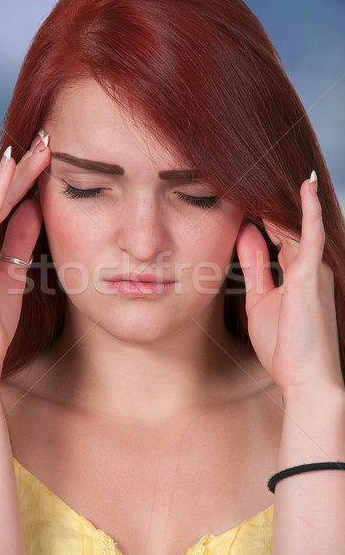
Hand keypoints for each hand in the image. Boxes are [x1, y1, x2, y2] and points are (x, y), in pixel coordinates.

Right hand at [0, 132, 49, 373]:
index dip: (23, 179)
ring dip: (19, 172)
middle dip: (24, 167)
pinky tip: (16, 166)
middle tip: (48, 140)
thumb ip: (20, 238)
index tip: (46, 157)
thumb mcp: (12, 272)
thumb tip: (36, 207)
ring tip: (45, 147)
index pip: (1, 203)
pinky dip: (2, 190)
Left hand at [236, 173, 342, 395]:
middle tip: (244, 177)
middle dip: (266, 203)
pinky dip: (307, 211)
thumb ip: (254, 267)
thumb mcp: (260, 301)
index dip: (261, 215)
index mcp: (298, 272)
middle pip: (285, 226)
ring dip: (279, 202)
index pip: (278, 235)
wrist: (305, 380)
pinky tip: (304, 186)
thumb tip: (244, 235)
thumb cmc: (285, 346)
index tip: (239, 196)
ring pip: (294, 226)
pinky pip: (309, 237)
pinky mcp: (312, 276)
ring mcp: (314, 269)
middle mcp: (310, 265)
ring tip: (259, 174)